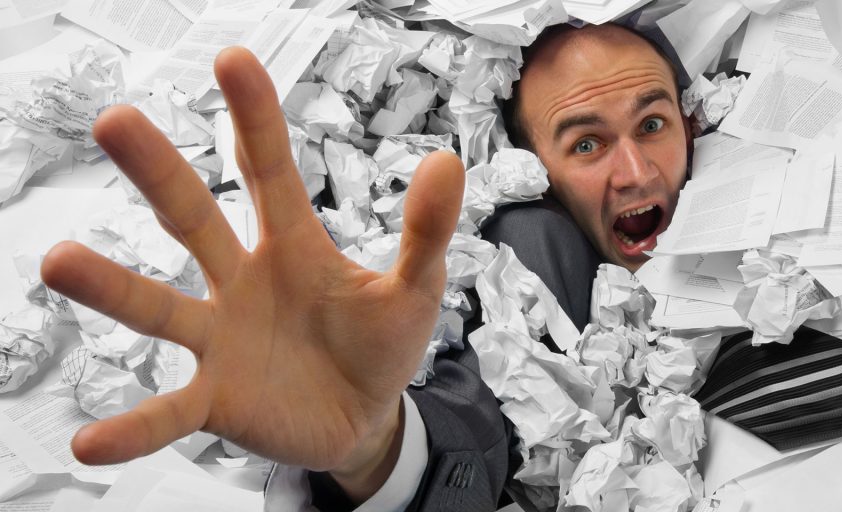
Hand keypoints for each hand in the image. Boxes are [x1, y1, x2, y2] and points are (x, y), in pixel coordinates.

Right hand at [40, 47, 463, 498]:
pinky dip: (134, 426)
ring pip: (160, 308)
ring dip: (112, 287)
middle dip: (160, 174)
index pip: (268, 171)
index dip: (254, 118)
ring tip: (58, 261)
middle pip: (194, 220)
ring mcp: (222, 340)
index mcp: (291, 244)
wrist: (366, 418)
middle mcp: (242, 281)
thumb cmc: (380, 343)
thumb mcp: (413, 288)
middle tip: (116, 120)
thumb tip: (448, 160)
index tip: (232, 60)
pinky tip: (90, 440)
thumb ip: (426, 231)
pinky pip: (169, 412)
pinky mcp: (217, 400)